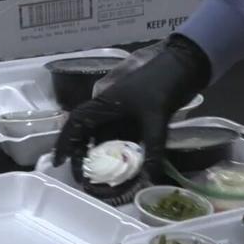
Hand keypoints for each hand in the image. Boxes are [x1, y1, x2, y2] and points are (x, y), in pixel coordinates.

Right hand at [52, 34, 210, 181]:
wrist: (184, 66)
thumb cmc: (163, 84)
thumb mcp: (157, 118)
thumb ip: (153, 148)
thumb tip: (150, 177)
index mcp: (104, 103)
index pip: (76, 123)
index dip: (65, 142)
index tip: (59, 162)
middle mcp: (108, 108)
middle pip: (86, 132)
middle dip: (80, 154)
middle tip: (81, 177)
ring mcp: (121, 112)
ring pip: (102, 136)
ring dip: (98, 154)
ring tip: (95, 176)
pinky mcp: (135, 116)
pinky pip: (119, 136)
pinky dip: (117, 151)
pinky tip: (119, 166)